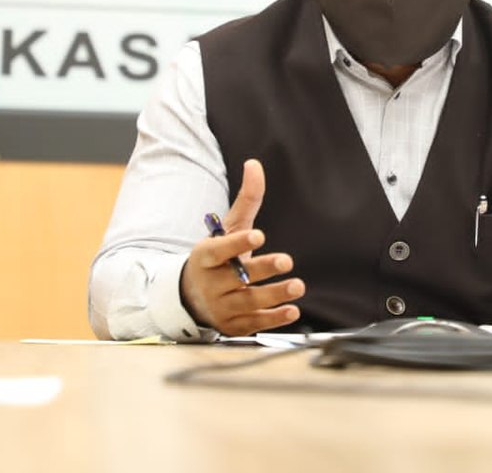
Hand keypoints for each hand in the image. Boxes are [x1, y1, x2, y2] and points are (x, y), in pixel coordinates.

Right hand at [179, 159, 305, 335]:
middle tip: (287, 261)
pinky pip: (253, 323)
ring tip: (297, 285)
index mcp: (205, 257)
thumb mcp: (229, 227)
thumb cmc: (218, 257)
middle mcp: (211, 283)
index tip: (259, 235)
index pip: (219, 250)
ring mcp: (221, 306)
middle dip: (263, 269)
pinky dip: (273, 319)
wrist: (194, 296)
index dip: (238, 243)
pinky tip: (292, 310)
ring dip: (274, 294)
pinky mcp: (232, 326)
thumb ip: (246, 199)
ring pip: (248, 302)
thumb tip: (255, 164)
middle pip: (237, 277)